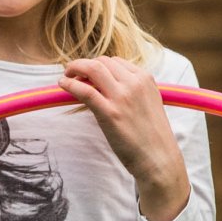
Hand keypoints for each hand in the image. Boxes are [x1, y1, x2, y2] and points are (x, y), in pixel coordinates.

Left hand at [58, 56, 189, 220]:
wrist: (159, 159)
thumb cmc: (151, 135)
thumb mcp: (148, 103)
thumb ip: (132, 89)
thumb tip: (105, 83)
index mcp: (145, 79)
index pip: (115, 61)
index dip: (98, 65)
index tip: (88, 74)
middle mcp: (135, 83)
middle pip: (102, 62)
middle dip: (84, 65)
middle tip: (73, 74)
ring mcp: (122, 97)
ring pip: (92, 69)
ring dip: (75, 68)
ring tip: (66, 76)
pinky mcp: (110, 112)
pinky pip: (84, 90)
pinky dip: (70, 84)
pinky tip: (63, 85)